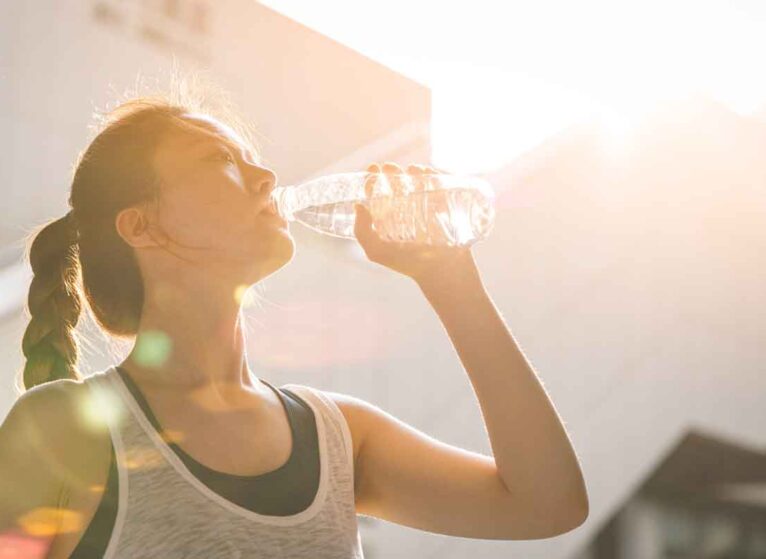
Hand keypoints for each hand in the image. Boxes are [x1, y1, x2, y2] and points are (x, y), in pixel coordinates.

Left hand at [353, 162, 477, 285]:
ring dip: (413, 171)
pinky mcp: (445, 207)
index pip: (379, 195)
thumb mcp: (378, 252)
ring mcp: (427, 208)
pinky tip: (427, 173)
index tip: (372, 171)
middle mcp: (406, 211)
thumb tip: (359, 206)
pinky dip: (434, 175)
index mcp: (389, 219)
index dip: (373, 181)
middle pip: (398, 184)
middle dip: (393, 172)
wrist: (442, 271)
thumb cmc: (409, 265)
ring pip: (418, 182)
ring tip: (411, 170)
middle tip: (390, 167)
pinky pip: (439, 186)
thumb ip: (362, 233)